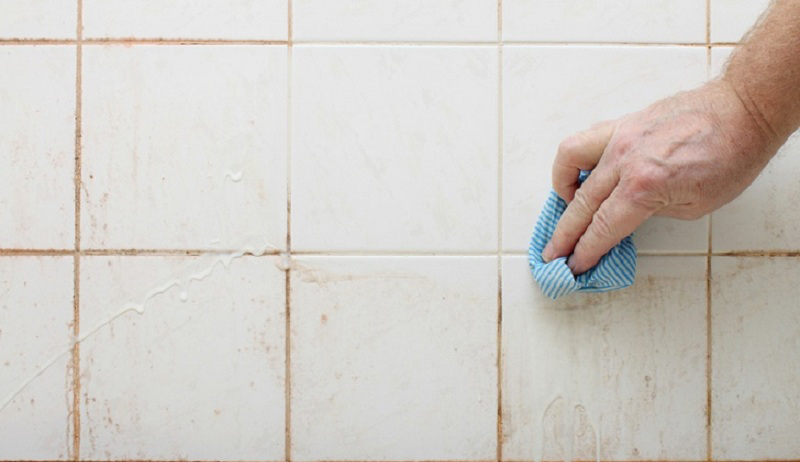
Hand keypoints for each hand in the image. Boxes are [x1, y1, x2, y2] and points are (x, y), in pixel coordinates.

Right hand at [542, 79, 781, 274]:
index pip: (603, 228)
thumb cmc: (731, 156)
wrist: (742, 111)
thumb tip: (628, 216)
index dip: (585, 251)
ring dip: (561, 191)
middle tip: (555, 253)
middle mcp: (625, 160)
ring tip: (567, 206)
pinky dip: (573, 161)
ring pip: (569, 164)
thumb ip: (652, 211)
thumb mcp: (696, 204)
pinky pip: (583, 142)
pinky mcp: (622, 124)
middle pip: (581, 205)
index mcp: (645, 186)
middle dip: (565, 235)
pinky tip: (581, 174)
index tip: (573, 265)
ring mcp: (619, 137)